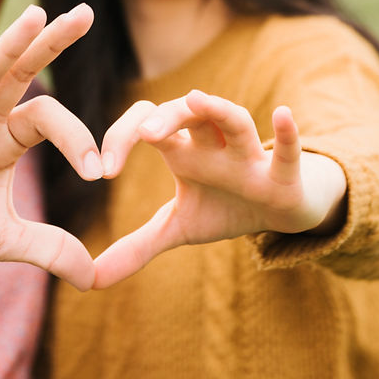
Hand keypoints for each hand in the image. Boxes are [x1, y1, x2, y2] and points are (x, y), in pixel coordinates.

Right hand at [0, 5, 101, 309]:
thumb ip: (48, 248)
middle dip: (50, 43)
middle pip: (17, 74)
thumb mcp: (1, 240)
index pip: (47, 116)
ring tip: (39, 15)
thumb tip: (95, 278)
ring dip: (8, 48)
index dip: (78, 138)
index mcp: (0, 139)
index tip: (99, 172)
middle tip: (85, 13)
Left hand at [92, 89, 346, 288]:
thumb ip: (135, 247)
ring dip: (217, 110)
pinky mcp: (283, 175)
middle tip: (145, 133)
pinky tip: (282, 114)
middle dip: (167, 118)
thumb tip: (90, 280)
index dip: (121, 137)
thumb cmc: (224, 208)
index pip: (147, 123)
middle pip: (187, 114)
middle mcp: (213, 146)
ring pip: (234, 122)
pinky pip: (288, 152)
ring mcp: (248, 157)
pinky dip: (287, 135)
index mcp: (183, 151)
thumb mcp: (178, 228)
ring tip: (195, 98)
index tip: (104, 171)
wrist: (278, 214)